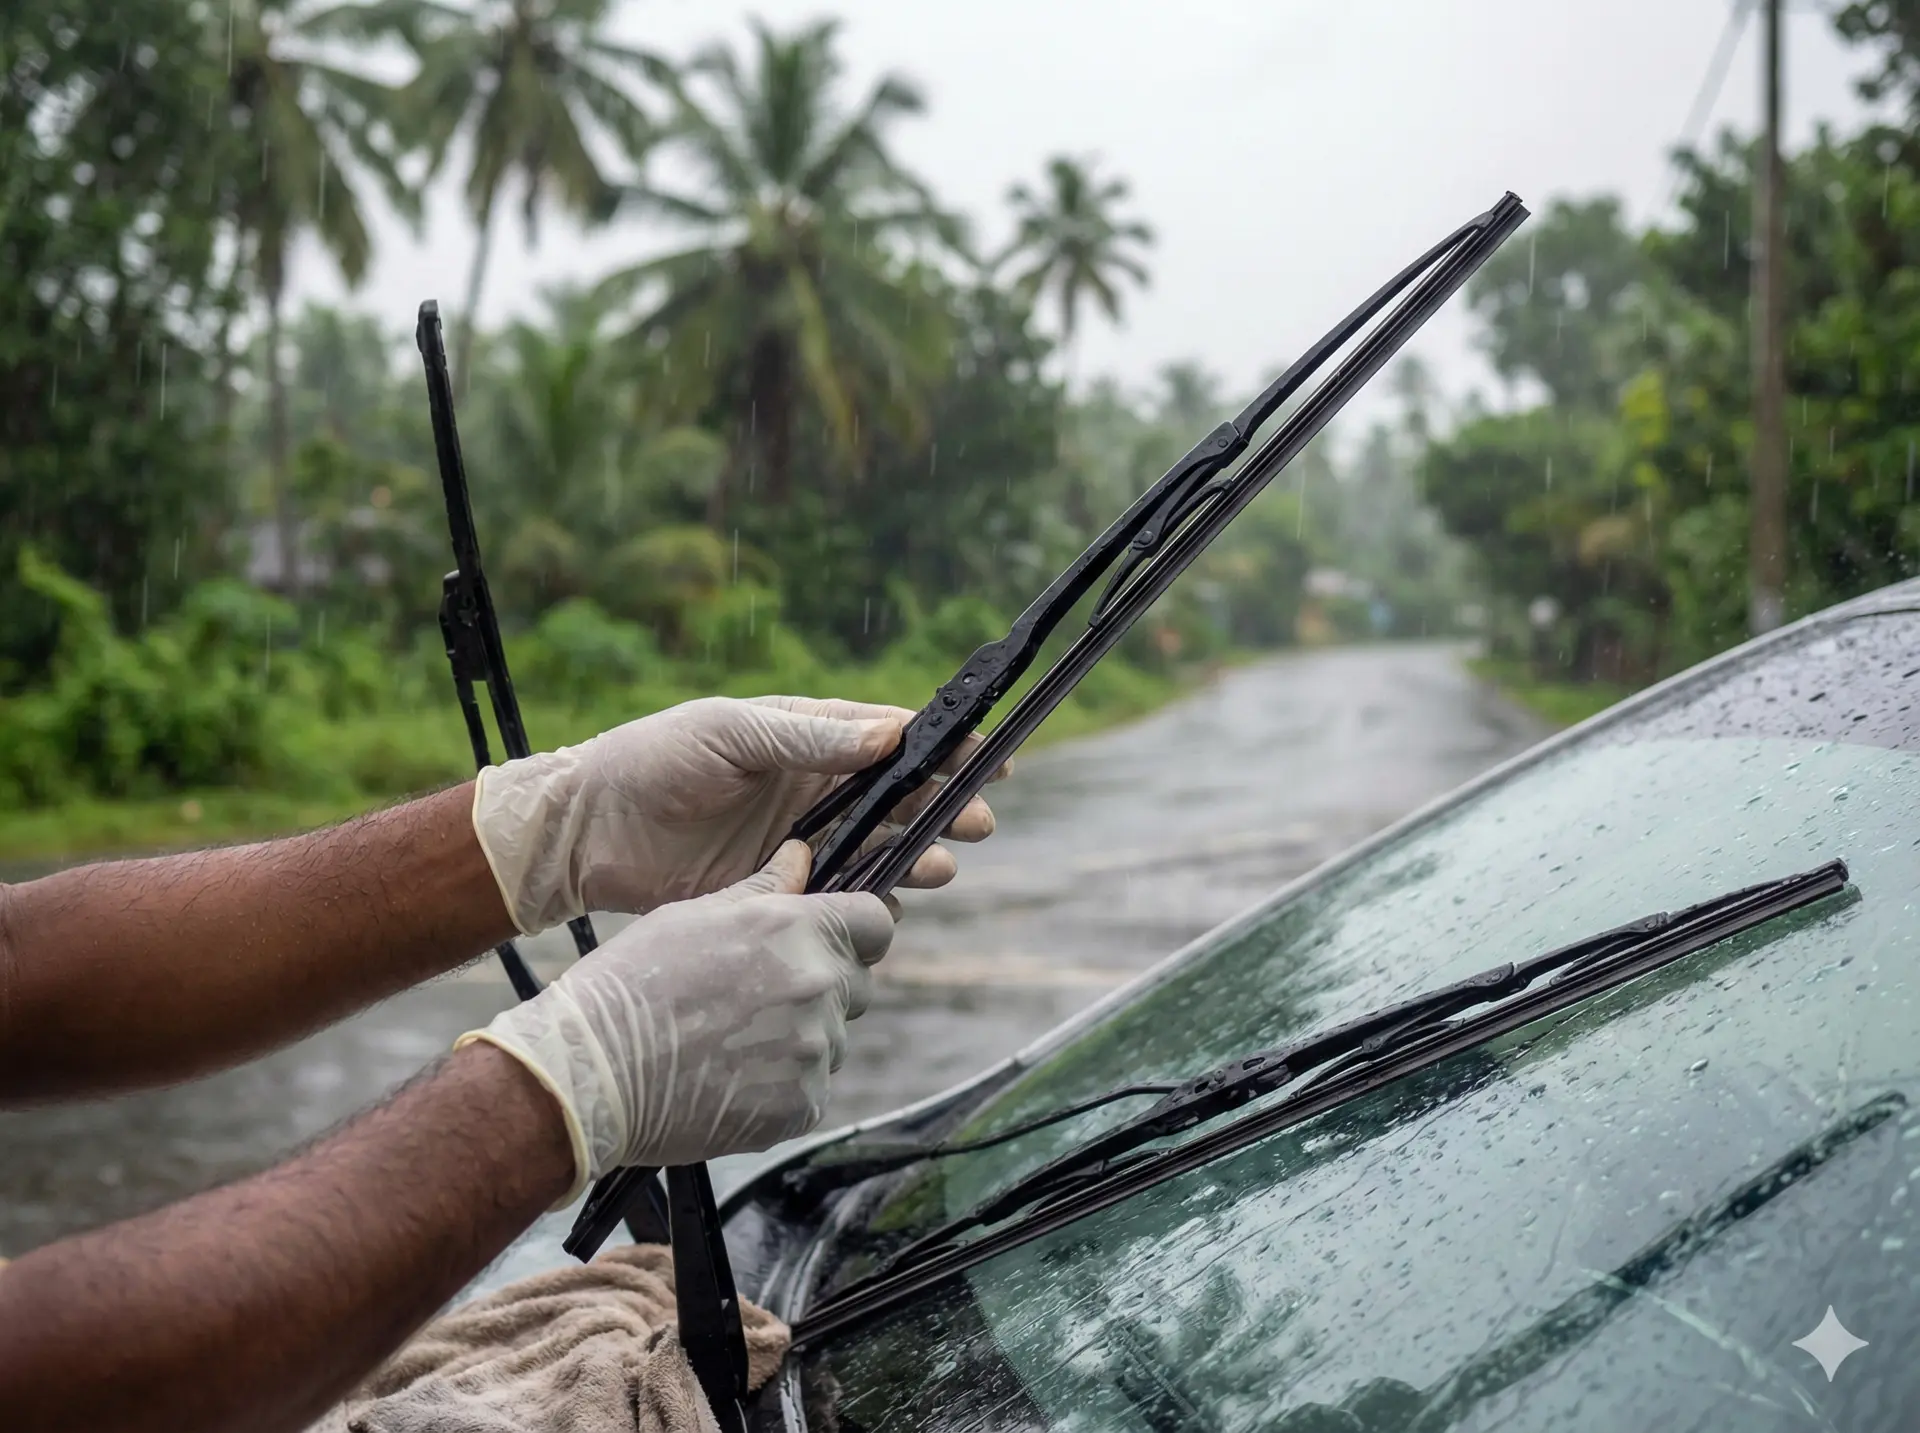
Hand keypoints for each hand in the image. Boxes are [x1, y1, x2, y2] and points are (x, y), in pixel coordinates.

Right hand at [459, 842, 891, 1201]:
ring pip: (832, 1038)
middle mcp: (818, 987)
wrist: (591, 1073)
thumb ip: (764, 889)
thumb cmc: (633, 982)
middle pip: (858, 983)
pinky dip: (781, 1086)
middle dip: (825, 984)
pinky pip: (810, 1088)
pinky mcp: (801, 1107)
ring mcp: (814, 1052)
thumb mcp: (695, 915)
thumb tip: (802, 858)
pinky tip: (728, 1078)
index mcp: (798, 929)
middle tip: (757, 996)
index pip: (878, 922)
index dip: (858, 929)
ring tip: (729, 1040)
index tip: (831, 939)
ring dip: (799, 1037)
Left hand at [471, 694, 1004, 932]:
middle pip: (898, 796)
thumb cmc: (654, 761)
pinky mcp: (781, 888)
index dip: (944, 745)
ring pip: (877, 846)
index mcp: (806, 737)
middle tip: (980, 821)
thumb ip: (807, 737)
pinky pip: (840, 892)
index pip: (891, 737)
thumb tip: (889, 733)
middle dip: (943, 805)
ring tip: (944, 865)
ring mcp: (800, 840)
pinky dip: (871, 896)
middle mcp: (813, 787)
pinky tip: (892, 901)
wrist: (588, 832)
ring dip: (915, 853)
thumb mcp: (731, 734)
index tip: (990, 753)